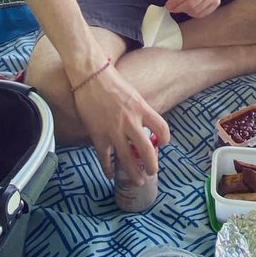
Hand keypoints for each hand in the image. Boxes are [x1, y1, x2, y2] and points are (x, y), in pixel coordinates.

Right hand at [73, 63, 169, 181]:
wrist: (90, 76)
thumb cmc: (112, 82)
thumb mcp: (133, 94)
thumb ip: (140, 111)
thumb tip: (145, 126)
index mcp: (141, 109)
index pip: (162, 128)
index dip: (165, 138)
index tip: (163, 143)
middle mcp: (130, 121)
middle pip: (147, 151)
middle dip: (152, 165)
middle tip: (153, 171)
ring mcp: (113, 130)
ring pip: (127, 159)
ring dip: (134, 173)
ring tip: (139, 180)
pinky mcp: (98, 135)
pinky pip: (105, 157)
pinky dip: (108, 168)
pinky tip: (111, 174)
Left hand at [165, 0, 225, 17]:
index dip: (176, 0)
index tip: (168, 5)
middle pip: (192, 3)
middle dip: (178, 8)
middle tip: (171, 8)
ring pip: (196, 10)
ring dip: (185, 11)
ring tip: (180, 7)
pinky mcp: (216, 3)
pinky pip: (201, 14)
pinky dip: (192, 13)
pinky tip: (188, 9)